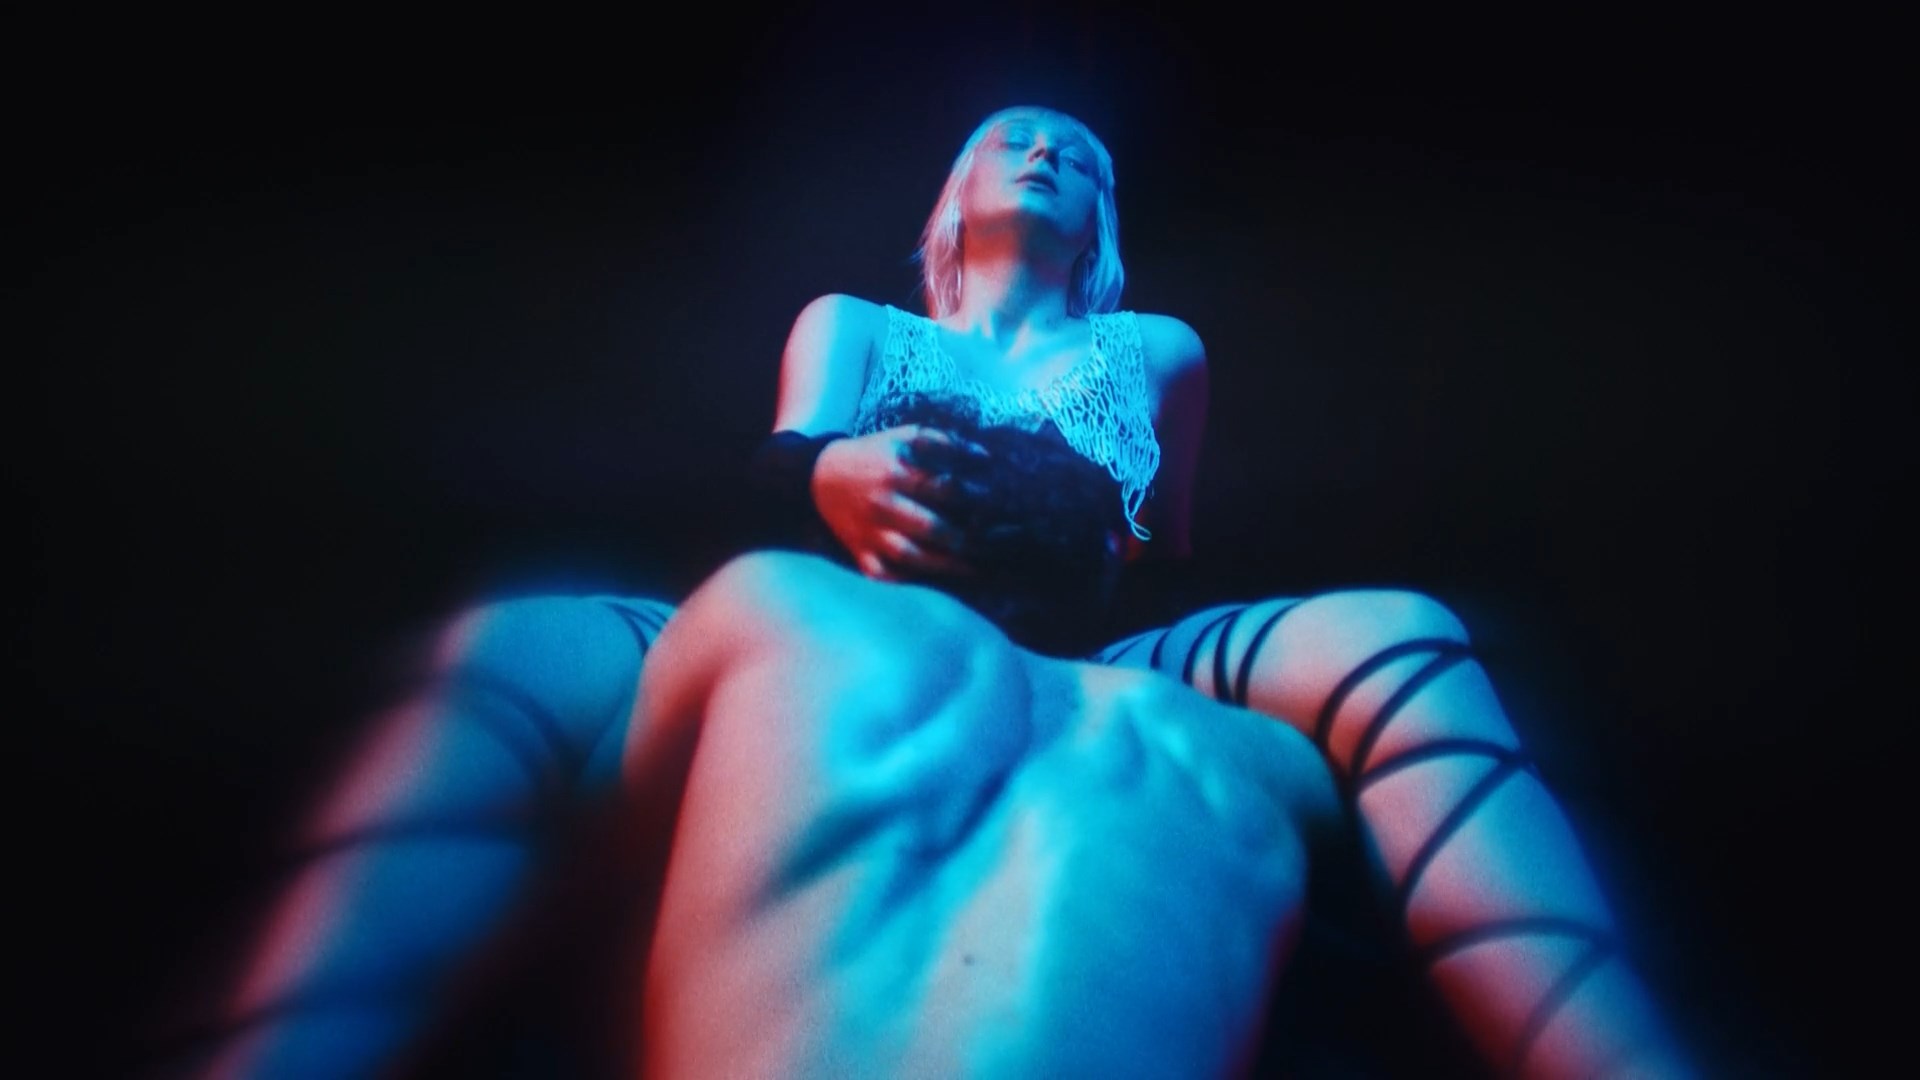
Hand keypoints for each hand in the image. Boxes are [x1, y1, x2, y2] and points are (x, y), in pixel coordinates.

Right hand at [811, 425, 986, 580]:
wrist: (819, 477)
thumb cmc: (872, 455)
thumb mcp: (903, 437)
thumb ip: (944, 441)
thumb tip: (984, 456)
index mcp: (896, 473)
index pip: (943, 488)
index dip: (972, 497)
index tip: (992, 502)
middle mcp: (883, 504)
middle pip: (929, 527)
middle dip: (961, 537)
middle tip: (985, 542)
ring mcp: (870, 532)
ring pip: (910, 556)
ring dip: (942, 565)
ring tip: (969, 567)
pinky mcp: (860, 552)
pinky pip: (884, 573)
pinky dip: (905, 580)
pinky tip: (930, 581)